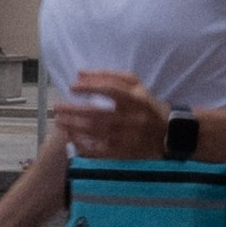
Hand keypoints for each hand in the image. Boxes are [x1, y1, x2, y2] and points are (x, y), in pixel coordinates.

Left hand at [51, 70, 169, 160]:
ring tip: (60, 122)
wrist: (168, 132)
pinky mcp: (124, 152)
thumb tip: (79, 74)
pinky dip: (84, 145)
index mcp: (136, 99)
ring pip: (96, 133)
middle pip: (98, 114)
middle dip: (74, 111)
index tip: (71, 87)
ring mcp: (127, 137)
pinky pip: (100, 150)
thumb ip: (108, 76)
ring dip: (74, 128)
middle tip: (57, 108)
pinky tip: (72, 139)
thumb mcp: (135, 84)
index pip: (110, 90)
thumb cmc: (146, 104)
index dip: (89, 88)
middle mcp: (132, 118)